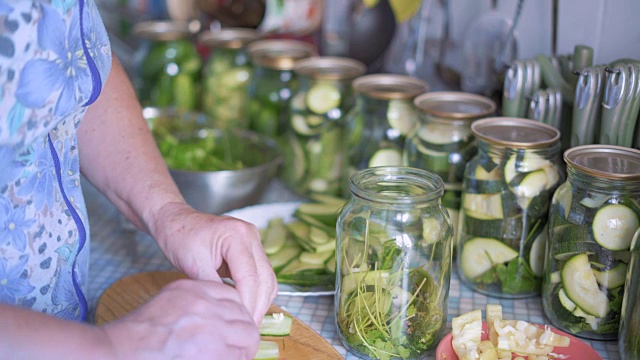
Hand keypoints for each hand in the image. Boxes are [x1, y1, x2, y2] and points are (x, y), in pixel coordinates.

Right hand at [102, 278, 259, 358]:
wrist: (118, 352)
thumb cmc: (136, 334)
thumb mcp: (168, 302)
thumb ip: (194, 304)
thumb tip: (218, 317)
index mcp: (193, 289)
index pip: (232, 295)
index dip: (236, 314)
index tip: (234, 326)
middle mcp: (205, 304)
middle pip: (244, 315)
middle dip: (245, 332)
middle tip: (239, 347)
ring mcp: (211, 327)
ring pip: (248, 335)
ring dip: (244, 348)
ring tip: (235, 356)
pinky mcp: (213, 351)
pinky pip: (239, 355)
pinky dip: (238, 359)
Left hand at [149, 202, 277, 323]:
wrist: (176, 222)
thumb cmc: (180, 238)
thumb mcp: (192, 265)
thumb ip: (212, 287)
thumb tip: (227, 311)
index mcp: (237, 236)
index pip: (250, 277)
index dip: (248, 304)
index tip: (240, 323)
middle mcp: (251, 236)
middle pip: (265, 278)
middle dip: (258, 306)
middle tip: (247, 328)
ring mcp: (254, 241)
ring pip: (268, 278)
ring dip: (261, 301)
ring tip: (248, 321)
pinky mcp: (252, 249)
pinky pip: (262, 275)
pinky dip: (258, 292)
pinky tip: (247, 306)